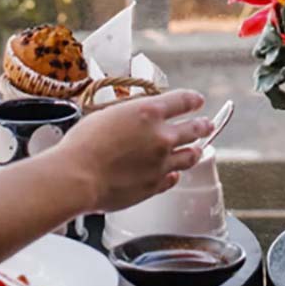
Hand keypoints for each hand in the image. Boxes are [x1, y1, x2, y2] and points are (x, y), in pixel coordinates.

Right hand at [45, 90, 212, 212]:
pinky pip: (172, 178)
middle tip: (207, 124)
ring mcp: (162, 163)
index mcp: (149, 112)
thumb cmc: (83, 144)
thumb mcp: (107, 114)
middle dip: (203, 125)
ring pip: (190, 156)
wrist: (77, 177)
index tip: (198, 101)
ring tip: (199, 149)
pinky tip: (173, 173)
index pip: (182, 101)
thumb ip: (130, 114)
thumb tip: (139, 118)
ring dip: (196, 151)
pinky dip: (174, 174)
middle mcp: (162, 137)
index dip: (192, 100)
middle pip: (194, 129)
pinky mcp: (156, 185)